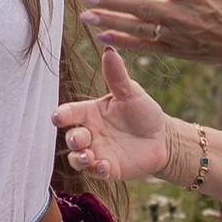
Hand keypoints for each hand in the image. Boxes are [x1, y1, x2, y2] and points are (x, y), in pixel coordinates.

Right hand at [53, 48, 170, 182]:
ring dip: (80, 158)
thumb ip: (117, 75)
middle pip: (72, 137)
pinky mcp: (109, 169)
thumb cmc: (143, 112)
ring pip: (78, 158)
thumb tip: (109, 49)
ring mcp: (98, 153)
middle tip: (79, 138)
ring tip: (88, 156)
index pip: (70, 112)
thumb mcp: (131, 92)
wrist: (163, 137)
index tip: (57, 117)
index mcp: (90, 112)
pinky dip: (98, 170)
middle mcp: (90, 133)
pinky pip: (97, 172)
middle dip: (72, 139)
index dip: (62, 115)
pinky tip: (105, 166)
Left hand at [81, 0, 221, 78]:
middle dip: (114, 2)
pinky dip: (125, 42)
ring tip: (86, 16)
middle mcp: (184, 16)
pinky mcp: (176, 50)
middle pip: (144, 8)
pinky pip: (146, 47)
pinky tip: (103, 36)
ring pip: (140, 29)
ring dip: (112, 22)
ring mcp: (179, 36)